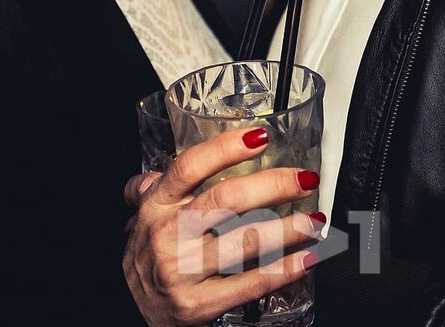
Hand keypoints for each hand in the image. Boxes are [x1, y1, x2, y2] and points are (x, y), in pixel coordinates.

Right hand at [123, 128, 321, 326]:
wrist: (129, 312)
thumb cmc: (145, 256)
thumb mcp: (142, 214)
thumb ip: (154, 183)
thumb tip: (166, 156)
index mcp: (158, 204)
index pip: (190, 167)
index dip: (225, 148)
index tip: (261, 136)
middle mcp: (170, 234)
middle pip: (226, 200)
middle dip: (273, 186)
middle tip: (305, 178)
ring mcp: (184, 270)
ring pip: (245, 242)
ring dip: (288, 228)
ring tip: (315, 219)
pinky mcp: (199, 304)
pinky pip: (250, 283)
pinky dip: (284, 269)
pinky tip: (306, 258)